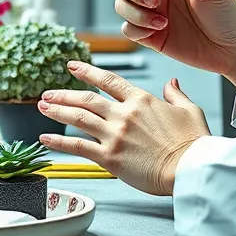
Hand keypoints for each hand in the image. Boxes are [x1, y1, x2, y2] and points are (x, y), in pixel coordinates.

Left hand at [37, 61, 209, 195]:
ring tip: (42, 106)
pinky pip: (78, 146)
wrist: (190, 168)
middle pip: (86, 98)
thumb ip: (176, 94)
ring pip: (78, 117)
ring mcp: (114, 135)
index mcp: (141, 100)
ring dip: (57, 110)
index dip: (87, 71)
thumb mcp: (189, 110)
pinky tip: (46, 137)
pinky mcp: (110, 157)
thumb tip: (171, 83)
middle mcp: (124, 114)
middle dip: (64, 93)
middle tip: (48, 92)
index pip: (107, 80)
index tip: (72, 67)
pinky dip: (59, 140)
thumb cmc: (193, 143)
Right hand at [113, 0, 235, 98]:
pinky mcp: (150, 36)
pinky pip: (127, 28)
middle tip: (154, 1)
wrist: (235, 50)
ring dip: (135, 12)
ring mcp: (151, 13)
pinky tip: (158, 30)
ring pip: (121, 4)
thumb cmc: (228, 15)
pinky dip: (136, 28)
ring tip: (161, 21)